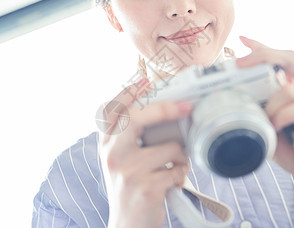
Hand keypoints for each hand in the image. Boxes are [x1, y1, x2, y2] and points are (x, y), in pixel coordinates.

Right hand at [99, 79, 191, 227]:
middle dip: (166, 108)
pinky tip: (172, 183)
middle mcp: (112, 154)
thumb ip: (132, 137)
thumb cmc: (130, 189)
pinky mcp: (145, 187)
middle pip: (138, 117)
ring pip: (169, 147)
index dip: (130, 91)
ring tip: (173, 168)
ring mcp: (128, 170)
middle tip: (187, 106)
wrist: (128, 226)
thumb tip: (164, 111)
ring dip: (180, 157)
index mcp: (106, 144)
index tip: (146, 80)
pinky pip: (178, 170)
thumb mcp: (121, 160)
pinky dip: (181, 175)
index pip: (113, 109)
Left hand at [236, 36, 293, 227]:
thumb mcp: (270, 128)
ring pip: (292, 87)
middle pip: (290, 58)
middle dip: (263, 56)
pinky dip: (284, 115)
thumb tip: (231, 104)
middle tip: (240, 65)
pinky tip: (275, 127)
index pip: (282, 58)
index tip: (242, 40)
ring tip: (265, 121)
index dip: (262, 47)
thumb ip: (259, 114)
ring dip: (271, 104)